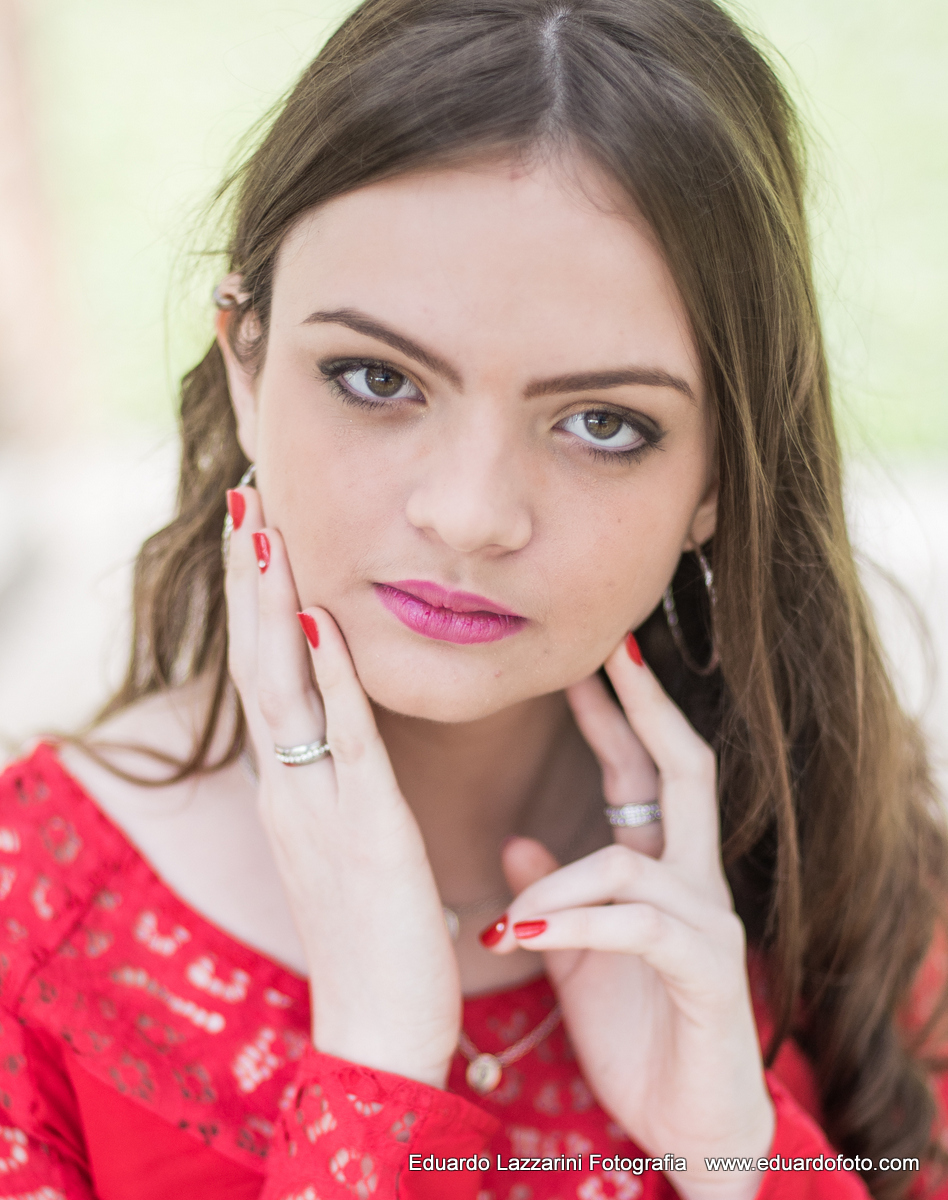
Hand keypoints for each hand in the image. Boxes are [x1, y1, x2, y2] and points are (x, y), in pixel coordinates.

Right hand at [224, 486, 460, 1087]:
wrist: (378, 1028)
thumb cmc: (377, 934)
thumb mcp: (348, 841)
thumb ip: (340, 780)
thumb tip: (342, 730)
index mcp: (290, 786)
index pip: (265, 673)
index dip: (257, 600)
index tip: (259, 531)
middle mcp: (288, 786)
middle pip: (256, 661)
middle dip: (251, 577)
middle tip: (246, 497)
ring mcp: (317, 805)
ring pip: (283, 685)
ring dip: (271, 602)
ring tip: (263, 528)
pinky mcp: (363, 829)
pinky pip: (341, 738)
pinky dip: (327, 675)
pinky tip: (317, 619)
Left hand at [488, 637, 773, 1199]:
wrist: (691, 1127)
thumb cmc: (639, 1034)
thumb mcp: (580, 956)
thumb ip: (554, 898)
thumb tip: (516, 841)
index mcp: (662, 871)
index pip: (644, 771)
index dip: (616, 714)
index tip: (580, 661)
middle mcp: (695, 882)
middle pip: (682, 770)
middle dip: (645, 708)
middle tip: (606, 652)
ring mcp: (708, 923)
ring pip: (631, 861)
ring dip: (559, 884)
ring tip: (510, 921)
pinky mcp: (706, 971)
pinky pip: (637, 925)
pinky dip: (576, 923)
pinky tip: (525, 935)